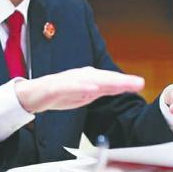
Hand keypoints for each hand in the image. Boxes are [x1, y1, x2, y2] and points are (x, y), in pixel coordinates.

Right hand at [14, 66, 143, 113]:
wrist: (33, 95)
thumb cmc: (59, 93)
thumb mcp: (85, 95)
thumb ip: (101, 91)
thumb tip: (120, 88)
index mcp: (88, 78)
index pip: (109, 80)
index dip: (125, 82)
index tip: (140, 84)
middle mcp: (80, 76)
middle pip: (104, 78)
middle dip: (121, 80)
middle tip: (138, 83)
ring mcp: (68, 81)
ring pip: (90, 80)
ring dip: (106, 81)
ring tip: (121, 84)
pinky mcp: (56, 87)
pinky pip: (71, 87)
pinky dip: (82, 87)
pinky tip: (92, 89)